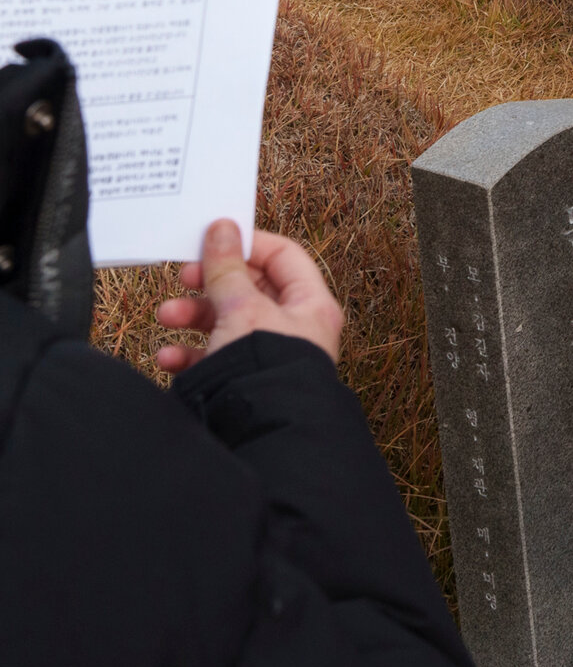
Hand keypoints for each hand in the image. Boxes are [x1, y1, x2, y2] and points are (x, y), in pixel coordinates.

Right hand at [155, 220, 343, 373]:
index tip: (212, 239)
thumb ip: (226, 269)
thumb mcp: (242, 309)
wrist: (259, 437)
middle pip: (249, 289)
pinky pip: (215, 359)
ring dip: (193, 316)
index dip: (248, 244)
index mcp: (311, 304)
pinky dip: (190, 354)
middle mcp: (294, 329)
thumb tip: (222, 228)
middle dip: (210, 283)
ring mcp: (269, 356)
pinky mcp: (243, 383)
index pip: (284, 256)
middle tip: (183, 277)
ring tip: (166, 317)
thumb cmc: (265, 371)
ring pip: (227, 323)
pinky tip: (168, 357)